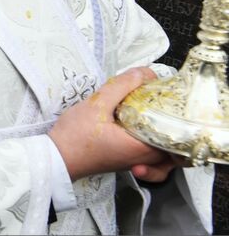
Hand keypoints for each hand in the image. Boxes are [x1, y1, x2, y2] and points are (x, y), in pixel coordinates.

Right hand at [49, 67, 175, 180]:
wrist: (54, 159)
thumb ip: (121, 86)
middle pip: (175, 148)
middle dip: (176, 128)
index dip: (181, 119)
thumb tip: (143, 73)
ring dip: (166, 138)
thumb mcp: (96, 105)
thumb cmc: (74, 138)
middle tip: (167, 108)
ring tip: (158, 120)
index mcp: (142, 147)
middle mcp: (143, 159)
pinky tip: (141, 133)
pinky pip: (150, 158)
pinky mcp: (124, 162)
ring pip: (164, 155)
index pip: (178, 137)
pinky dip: (153, 147)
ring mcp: (134, 163)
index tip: (172, 102)